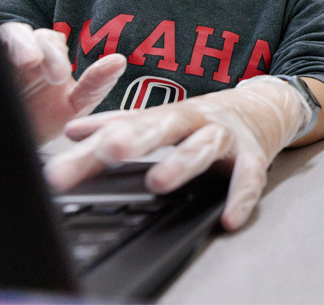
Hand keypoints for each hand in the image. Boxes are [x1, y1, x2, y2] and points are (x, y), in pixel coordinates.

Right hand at [0, 22, 126, 142]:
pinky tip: (1, 61)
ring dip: (23, 44)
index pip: (53, 42)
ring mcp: (4, 55)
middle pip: (36, 36)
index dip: (57, 54)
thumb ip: (95, 84)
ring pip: (13, 33)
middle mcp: (27, 50)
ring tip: (29, 62)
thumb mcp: (74, 106)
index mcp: (48, 57)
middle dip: (46, 52)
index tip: (61, 78)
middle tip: (54, 76)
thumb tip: (119, 60)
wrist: (10, 144)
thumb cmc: (42, 120)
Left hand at [43, 76, 310, 231]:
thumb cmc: (203, 119)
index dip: (91, 148)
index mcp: (167, 114)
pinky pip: (248, 177)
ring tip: (159, 181)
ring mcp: (225, 137)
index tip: (60, 168)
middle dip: (137, 137)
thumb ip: (118, 126)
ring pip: (205, 145)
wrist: (263, 106)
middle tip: (110, 149)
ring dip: (182, 162)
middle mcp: (195, 120)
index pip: (123, 127)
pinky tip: (229, 218)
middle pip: (164, 125)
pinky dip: (240, 197)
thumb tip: (72, 131)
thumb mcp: (161, 119)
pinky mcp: (253, 156)